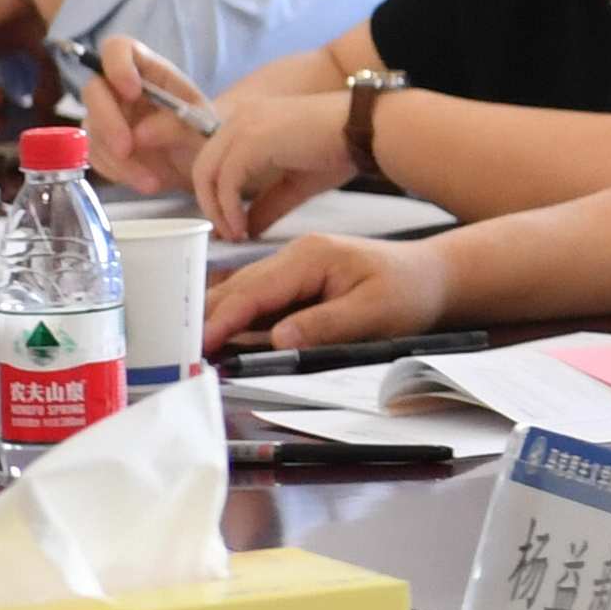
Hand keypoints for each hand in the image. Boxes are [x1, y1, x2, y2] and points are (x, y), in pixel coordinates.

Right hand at [79, 35, 213, 193]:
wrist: (200, 166)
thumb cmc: (201, 133)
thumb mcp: (201, 126)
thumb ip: (175, 125)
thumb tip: (140, 134)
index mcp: (148, 70)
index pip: (117, 48)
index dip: (117, 64)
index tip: (131, 91)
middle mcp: (120, 89)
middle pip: (93, 89)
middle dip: (107, 120)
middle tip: (126, 148)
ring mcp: (106, 116)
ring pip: (91, 128)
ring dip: (117, 157)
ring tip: (152, 180)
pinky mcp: (101, 145)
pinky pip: (95, 156)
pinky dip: (119, 173)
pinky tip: (146, 182)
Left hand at [186, 92, 354, 239]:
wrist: (365, 129)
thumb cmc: (339, 149)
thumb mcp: (295, 182)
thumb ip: (266, 203)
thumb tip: (246, 229)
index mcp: (248, 121)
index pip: (214, 162)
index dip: (216, 197)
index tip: (231, 226)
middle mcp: (240, 118)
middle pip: (203, 169)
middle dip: (211, 207)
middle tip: (229, 235)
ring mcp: (243, 126)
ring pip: (206, 175)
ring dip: (217, 211)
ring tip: (236, 234)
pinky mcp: (252, 140)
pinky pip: (226, 181)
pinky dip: (229, 209)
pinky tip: (243, 228)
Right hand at [202, 236, 449, 352]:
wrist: (432, 278)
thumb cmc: (408, 292)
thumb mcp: (374, 313)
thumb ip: (324, 326)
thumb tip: (277, 340)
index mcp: (310, 257)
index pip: (254, 290)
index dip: (223, 320)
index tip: (198, 345)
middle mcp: (295, 257)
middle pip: (238, 289)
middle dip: (207, 320)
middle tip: (178, 353)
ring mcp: (293, 268)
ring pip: (243, 294)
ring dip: (218, 320)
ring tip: (187, 349)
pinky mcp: (296, 283)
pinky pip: (259, 302)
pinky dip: (238, 320)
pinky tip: (220, 340)